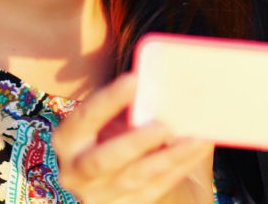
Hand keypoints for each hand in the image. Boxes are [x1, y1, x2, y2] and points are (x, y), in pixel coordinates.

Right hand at [53, 72, 213, 203]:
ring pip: (136, 177)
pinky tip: (199, 148)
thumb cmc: (114, 131)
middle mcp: (75, 172)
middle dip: (135, 143)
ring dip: (170, 157)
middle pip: (103, 160)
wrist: (113, 175)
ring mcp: (100, 195)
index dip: (109, 99)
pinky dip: (180, 167)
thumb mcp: (109, 118)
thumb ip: (128, 104)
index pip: (85, 118)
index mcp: (68, 139)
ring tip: (196, 137)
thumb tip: (164, 76)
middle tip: (164, 125)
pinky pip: (156, 188)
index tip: (135, 79)